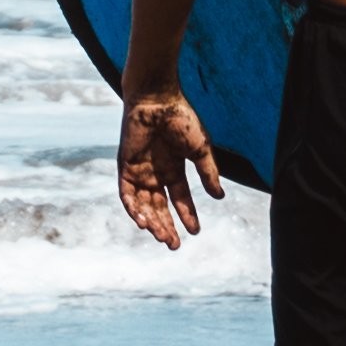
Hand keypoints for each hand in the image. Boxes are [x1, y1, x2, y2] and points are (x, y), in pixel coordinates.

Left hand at [115, 91, 219, 246]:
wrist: (157, 99)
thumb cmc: (181, 118)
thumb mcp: (201, 149)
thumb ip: (208, 173)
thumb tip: (220, 197)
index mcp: (174, 167)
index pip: (180, 198)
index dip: (188, 215)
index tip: (196, 231)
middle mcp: (156, 172)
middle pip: (160, 207)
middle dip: (167, 226)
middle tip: (174, 245)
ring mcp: (139, 171)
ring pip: (144, 205)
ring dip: (153, 222)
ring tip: (163, 238)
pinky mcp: (125, 167)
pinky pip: (127, 194)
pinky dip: (134, 209)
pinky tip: (144, 223)